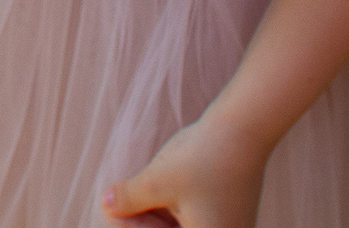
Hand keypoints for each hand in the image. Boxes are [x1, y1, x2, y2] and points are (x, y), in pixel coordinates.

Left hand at [101, 117, 270, 227]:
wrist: (243, 130)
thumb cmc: (201, 160)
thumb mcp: (155, 183)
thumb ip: (128, 200)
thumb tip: (105, 206)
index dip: (131, 225)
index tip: (110, 207)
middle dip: (143, 218)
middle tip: (118, 199)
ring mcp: (228, 227)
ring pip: (177, 223)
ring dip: (156, 210)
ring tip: (148, 185)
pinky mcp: (229, 214)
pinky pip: (192, 216)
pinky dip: (173, 204)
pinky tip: (167, 183)